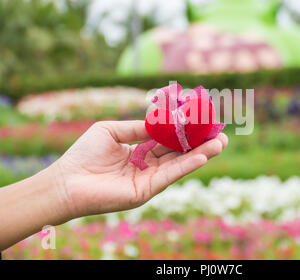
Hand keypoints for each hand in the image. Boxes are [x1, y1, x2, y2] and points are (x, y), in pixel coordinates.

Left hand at [51, 121, 227, 219]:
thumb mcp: (112, 131)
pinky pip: (169, 176)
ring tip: (220, 143)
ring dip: (200, 154)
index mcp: (139, 152)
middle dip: (200, 144)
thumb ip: (139, 127)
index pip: (168, 141)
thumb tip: (162, 120)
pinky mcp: (145, 192)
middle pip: (178, 153)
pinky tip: (201, 156)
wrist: (66, 181)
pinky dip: (186, 166)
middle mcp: (147, 167)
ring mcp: (148, 180)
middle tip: (221, 135)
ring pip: (178, 165)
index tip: (202, 122)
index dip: (185, 132)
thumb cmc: (83, 154)